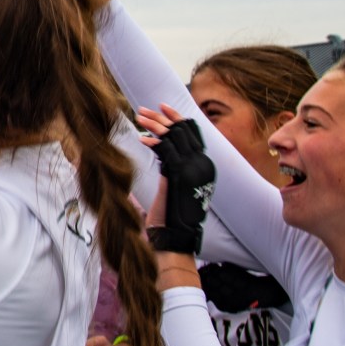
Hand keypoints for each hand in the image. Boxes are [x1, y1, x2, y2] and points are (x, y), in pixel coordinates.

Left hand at [139, 104, 215, 254]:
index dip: (178, 118)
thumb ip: (175, 170)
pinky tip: (141, 140)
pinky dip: (153, 142)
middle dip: (162, 117)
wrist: (176, 237)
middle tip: (144, 110)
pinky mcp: (179, 174)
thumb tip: (165, 157)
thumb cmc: (173, 215)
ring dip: (155, 124)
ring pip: (174, 136)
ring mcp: (193, 168)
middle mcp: (202, 164)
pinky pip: (166, 150)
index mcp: (204, 166)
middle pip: (183, 130)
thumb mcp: (177, 187)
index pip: (193, 133)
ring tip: (139, 117)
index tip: (163, 108)